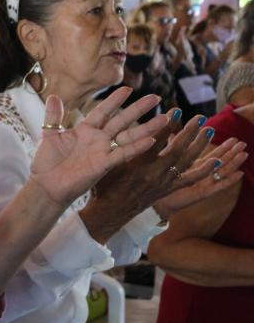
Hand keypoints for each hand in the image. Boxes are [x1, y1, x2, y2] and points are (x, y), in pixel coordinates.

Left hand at [29, 87, 166, 205]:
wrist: (45, 185)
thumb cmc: (46, 163)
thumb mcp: (49, 134)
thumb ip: (53, 116)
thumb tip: (54, 95)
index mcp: (85, 131)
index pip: (103, 112)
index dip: (114, 101)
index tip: (128, 88)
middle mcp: (97, 140)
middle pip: (121, 121)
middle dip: (138, 109)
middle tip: (156, 98)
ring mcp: (102, 152)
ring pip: (129, 136)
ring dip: (147, 128)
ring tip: (166, 118)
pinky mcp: (103, 165)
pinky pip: (123, 154)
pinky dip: (137, 147)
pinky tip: (152, 139)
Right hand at [89, 111, 237, 221]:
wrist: (111, 211)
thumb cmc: (106, 184)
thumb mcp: (110, 163)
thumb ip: (122, 146)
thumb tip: (130, 125)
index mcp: (138, 165)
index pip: (156, 141)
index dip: (167, 125)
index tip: (176, 110)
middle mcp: (154, 174)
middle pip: (177, 151)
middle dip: (189, 133)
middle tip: (200, 118)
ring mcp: (164, 183)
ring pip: (187, 163)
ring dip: (200, 146)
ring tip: (209, 131)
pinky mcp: (169, 190)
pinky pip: (191, 180)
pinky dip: (205, 170)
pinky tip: (216, 161)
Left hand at [152, 136, 247, 218]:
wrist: (154, 201)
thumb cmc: (157, 182)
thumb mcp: (166, 160)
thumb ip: (171, 147)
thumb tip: (170, 131)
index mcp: (194, 168)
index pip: (212, 156)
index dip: (223, 148)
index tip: (233, 139)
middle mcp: (200, 176)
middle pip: (220, 162)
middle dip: (231, 153)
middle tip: (242, 143)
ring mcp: (203, 184)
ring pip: (222, 172)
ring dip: (233, 162)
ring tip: (244, 153)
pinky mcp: (202, 193)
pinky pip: (218, 186)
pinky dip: (229, 180)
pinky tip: (240, 173)